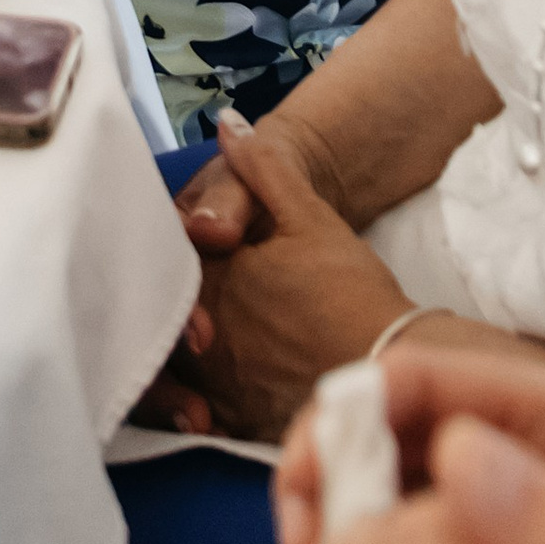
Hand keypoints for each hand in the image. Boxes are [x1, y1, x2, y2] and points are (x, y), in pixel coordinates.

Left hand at [154, 110, 410, 441]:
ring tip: (182, 352)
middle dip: (155, 313)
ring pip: (168, 372)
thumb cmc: (349, 288)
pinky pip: (196, 416)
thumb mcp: (309, 215)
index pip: (163, 265)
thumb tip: (228, 122)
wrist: (389, 361)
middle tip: (162, 307)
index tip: (159, 256)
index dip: (157, 258)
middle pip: (157, 321)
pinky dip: (189, 406)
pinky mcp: (240, 420)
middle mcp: (206, 335)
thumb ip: (263, 167)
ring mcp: (219, 384)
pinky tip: (196, 400)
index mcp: (215, 279)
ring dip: (164, 364)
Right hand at [271, 346, 544, 543]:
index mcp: (542, 414)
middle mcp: (514, 442)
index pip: (402, 381)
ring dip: (347, 537)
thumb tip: (446, 468)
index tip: (312, 511)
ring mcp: (503, 500)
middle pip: (376, 431)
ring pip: (384, 491)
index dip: (338, 431)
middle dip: (329, 487)